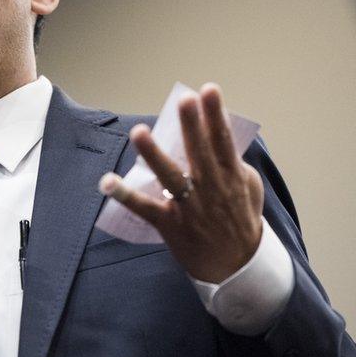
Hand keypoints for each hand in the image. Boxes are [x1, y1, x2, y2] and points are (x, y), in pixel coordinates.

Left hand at [101, 83, 262, 282]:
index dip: (216, 115)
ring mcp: (189, 207)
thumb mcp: (248, 187)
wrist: (237, 266)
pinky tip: (107, 181)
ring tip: (139, 132)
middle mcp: (211, 190)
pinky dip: (125, 195)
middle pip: (199, 153)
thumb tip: (218, 133)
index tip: (209, 90)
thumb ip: (234, 161)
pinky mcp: (170, 224)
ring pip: (170, 177)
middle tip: (183, 100)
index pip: (223, 141)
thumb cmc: (240, 219)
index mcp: (231, 177)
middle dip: (191, 125)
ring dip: (153, 155)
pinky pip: (145, 208)